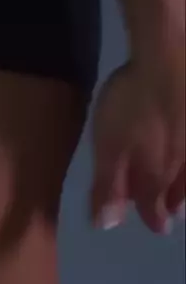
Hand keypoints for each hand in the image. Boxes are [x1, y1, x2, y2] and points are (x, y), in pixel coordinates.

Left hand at [90, 52, 184, 232]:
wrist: (171, 54)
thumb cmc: (133, 103)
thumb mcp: (109, 147)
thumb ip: (108, 186)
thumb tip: (106, 227)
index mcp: (156, 173)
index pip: (153, 203)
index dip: (153, 217)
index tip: (159, 229)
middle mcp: (182, 162)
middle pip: (179, 189)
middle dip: (175, 203)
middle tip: (176, 213)